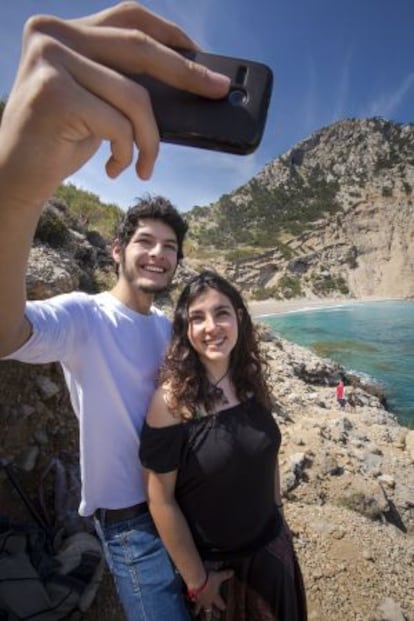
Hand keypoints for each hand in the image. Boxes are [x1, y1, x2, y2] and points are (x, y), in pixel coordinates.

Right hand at [0, 1, 229, 206]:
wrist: (16, 176)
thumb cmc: (60, 141)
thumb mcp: (97, 102)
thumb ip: (123, 81)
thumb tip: (186, 84)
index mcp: (64, 29)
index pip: (129, 18)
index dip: (169, 33)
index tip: (200, 53)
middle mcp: (53, 34)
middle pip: (140, 47)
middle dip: (187, 73)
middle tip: (217, 90)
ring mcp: (50, 60)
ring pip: (134, 96)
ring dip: (149, 139)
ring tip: (143, 163)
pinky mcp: (54, 93)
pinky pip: (118, 124)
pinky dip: (127, 152)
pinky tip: (115, 167)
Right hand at [194, 569, 233, 615]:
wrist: (197, 579)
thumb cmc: (209, 579)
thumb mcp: (219, 576)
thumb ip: (226, 574)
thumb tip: (232, 572)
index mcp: (215, 597)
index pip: (220, 604)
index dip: (223, 606)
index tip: (224, 608)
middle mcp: (207, 601)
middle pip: (209, 611)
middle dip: (210, 615)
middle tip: (210, 619)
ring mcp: (199, 600)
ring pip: (198, 608)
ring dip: (197, 611)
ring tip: (196, 614)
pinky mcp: (192, 596)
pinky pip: (191, 600)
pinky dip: (191, 600)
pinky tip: (190, 601)